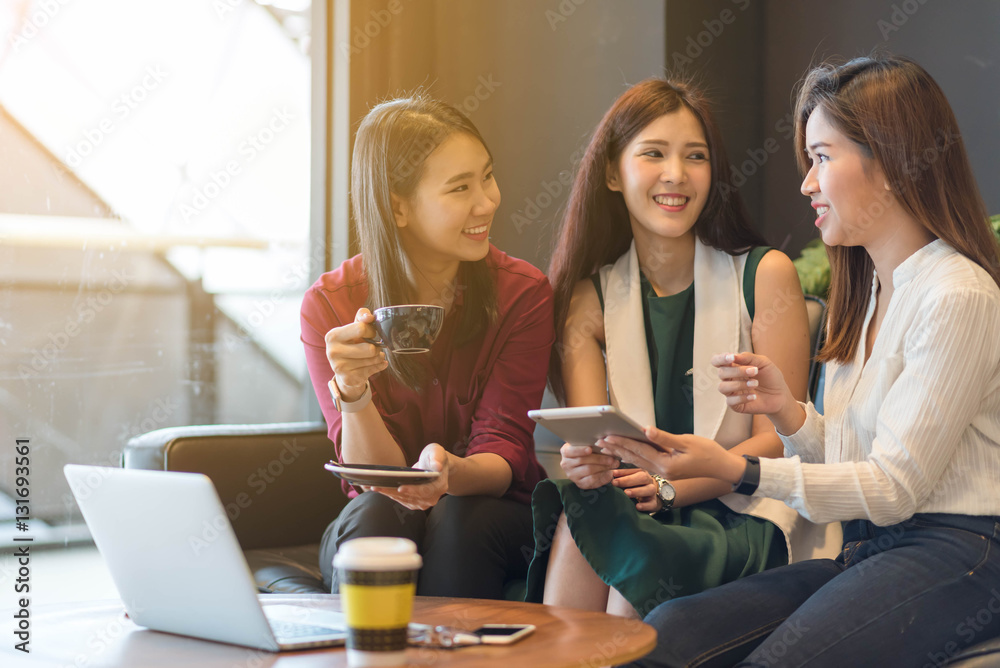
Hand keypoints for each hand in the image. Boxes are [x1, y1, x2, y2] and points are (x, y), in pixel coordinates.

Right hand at [325, 308, 388, 400]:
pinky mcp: (348, 378)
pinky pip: (373, 370)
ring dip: (379, 357)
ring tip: (374, 356)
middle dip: (376, 347)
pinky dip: (379, 366)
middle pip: (369, 349)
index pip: (361, 328)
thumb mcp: (353, 328)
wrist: (344, 371)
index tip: (370, 334)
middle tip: (374, 347)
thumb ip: (361, 317)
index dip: (371, 331)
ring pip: (373, 359)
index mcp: (333, 336)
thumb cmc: (351, 344)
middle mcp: (333, 352)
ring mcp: (339, 367)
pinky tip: (376, 364)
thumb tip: (369, 317)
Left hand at [367, 443, 449, 509]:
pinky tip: (379, 488)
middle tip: (376, 486)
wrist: (436, 466)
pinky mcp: (414, 503)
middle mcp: (432, 498)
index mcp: (439, 486)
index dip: (412, 490)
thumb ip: (437, 457)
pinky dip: (389, 494)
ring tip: (374, 486)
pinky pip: (400, 500)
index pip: (425, 490)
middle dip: (392, 492)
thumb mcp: (437, 451)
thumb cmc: (435, 457)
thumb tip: (437, 466)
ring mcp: (423, 502)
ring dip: (388, 493)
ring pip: (403, 500)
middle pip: (410, 497)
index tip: (400, 488)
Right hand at [560, 443, 619, 488]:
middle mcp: (566, 464)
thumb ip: (591, 444)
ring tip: (613, 464)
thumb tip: (604, 443)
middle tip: (611, 458)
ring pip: (588, 470)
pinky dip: (601, 475)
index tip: (590, 449)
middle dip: (599, 459)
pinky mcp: (579, 483)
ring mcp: (572, 475)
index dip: (580, 450)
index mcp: (566, 451)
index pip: (571, 451)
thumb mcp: (585, 446)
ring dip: (603, 466)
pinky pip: (591, 480)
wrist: (585, 465)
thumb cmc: (586, 452)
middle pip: (582, 460)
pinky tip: (609, 472)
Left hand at [598, 428, 745, 484]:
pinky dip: (633, 458)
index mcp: (666, 464)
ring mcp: (664, 473)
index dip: (622, 442)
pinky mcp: (666, 471)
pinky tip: (624, 453)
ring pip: (638, 462)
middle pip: (635, 458)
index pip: (639, 451)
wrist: (721, 468)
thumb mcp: (687, 442)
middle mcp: (662, 471)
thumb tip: (645, 430)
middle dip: (616, 449)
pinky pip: (645, 464)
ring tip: (607, 447)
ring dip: (622, 454)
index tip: (607, 436)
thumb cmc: (707, 452)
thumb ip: (664, 438)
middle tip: (599, 442)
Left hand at [611, 468, 659, 512]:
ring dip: (637, 491)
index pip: (633, 471)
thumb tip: (609, 474)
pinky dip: (645, 505)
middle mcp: (649, 481)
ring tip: (626, 493)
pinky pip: (651, 504)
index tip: (612, 474)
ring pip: (649, 490)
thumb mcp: (631, 481)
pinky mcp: (654, 503)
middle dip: (628, 480)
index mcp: (642, 473)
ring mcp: (653, 492)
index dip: (622, 472)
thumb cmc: (637, 487)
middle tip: (615, 483)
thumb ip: (621, 478)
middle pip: (642, 478)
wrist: (652, 499)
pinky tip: (637, 506)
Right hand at [712, 352, 790, 415]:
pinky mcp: (736, 405)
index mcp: (733, 366)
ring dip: (739, 384)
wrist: (781, 395)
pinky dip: (743, 398)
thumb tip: (733, 356)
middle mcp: (729, 379)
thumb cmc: (771, 377)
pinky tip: (754, 396)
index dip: (720, 359)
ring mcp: (731, 392)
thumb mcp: (763, 362)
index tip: (732, 358)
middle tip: (754, 371)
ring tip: (755, 384)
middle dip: (738, 371)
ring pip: (722, 387)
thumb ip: (749, 357)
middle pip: (721, 373)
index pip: (717, 361)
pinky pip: (730, 401)